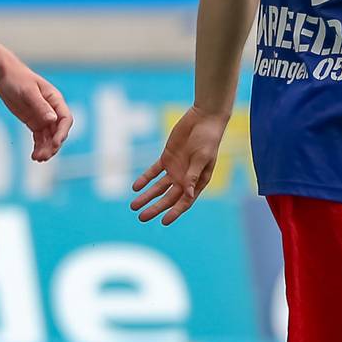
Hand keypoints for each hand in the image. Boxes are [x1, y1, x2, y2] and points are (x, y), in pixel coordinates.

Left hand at [0, 62, 73, 161]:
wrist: (5, 76)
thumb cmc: (18, 80)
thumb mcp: (28, 92)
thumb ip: (40, 105)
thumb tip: (52, 120)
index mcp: (56, 100)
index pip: (65, 119)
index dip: (62, 133)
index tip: (55, 144)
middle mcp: (52, 110)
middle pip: (58, 132)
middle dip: (52, 145)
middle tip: (43, 156)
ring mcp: (44, 117)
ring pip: (49, 137)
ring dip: (45, 149)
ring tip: (37, 159)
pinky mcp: (34, 122)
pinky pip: (39, 138)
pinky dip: (38, 147)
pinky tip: (34, 156)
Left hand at [130, 105, 227, 224]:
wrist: (203, 119)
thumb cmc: (208, 139)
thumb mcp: (201, 158)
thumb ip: (193, 175)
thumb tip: (188, 194)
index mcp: (198, 182)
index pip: (184, 202)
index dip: (174, 212)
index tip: (163, 222)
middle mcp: (185, 179)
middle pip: (167, 198)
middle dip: (155, 208)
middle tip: (141, 218)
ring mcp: (175, 169)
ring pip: (157, 188)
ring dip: (146, 196)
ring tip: (133, 206)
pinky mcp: (166, 158)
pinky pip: (153, 172)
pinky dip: (144, 179)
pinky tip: (135, 187)